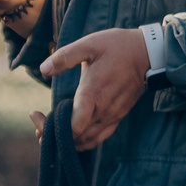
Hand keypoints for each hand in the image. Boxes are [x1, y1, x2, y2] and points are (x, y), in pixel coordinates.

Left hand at [37, 28, 152, 149]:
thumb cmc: (118, 47)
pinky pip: (99, 137)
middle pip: (76, 137)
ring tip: (51, 127)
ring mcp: (113, 116)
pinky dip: (83, 140)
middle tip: (38, 122)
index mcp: (94, 94)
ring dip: (67, 140)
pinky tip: (71, 132)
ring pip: (87, 141)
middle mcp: (104, 110)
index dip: (51, 127)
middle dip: (53, 134)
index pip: (73, 126)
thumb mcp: (90, 44)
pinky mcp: (118, 116)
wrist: (149, 53)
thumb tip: (43, 69)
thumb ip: (65, 57)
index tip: (35, 114)